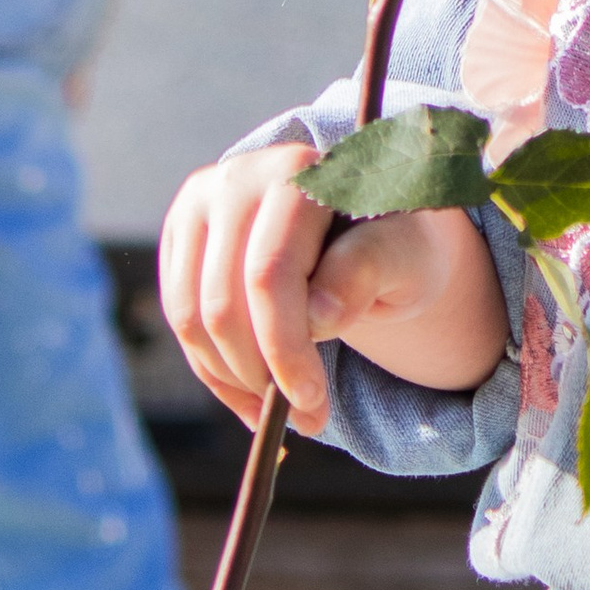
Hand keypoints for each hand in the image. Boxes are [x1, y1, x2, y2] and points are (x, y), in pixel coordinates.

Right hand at [158, 143, 503, 433]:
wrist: (368, 222)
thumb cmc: (396, 241)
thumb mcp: (408, 256)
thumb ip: (368, 271)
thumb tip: (318, 316)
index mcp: (300, 170)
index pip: (270, 275)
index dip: (284, 350)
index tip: (313, 403)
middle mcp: (239, 174)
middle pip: (222, 303)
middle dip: (262, 375)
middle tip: (308, 419)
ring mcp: (201, 202)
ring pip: (193, 317)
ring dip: (235, 381)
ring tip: (285, 410)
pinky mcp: (183, 235)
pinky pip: (182, 319)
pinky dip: (215, 371)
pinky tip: (255, 395)